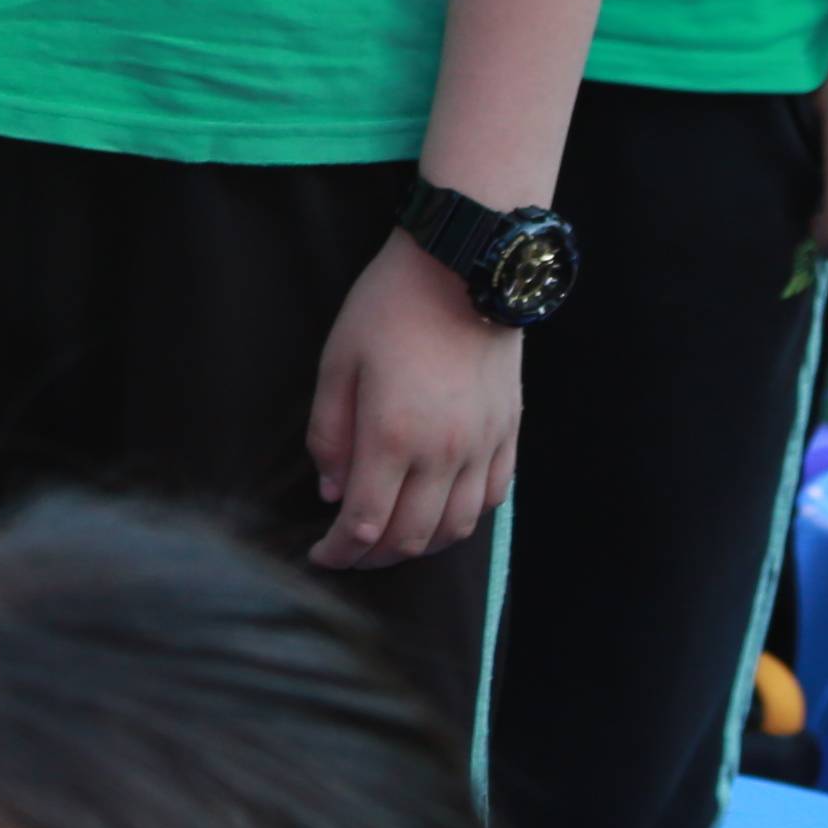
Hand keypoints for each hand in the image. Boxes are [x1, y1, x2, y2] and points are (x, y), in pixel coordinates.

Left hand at [304, 235, 516, 567]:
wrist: (464, 268)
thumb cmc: (390, 307)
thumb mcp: (338, 361)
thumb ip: (330, 434)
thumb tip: (332, 492)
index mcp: (393, 437)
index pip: (364, 523)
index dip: (339, 552)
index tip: (319, 557)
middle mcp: (444, 454)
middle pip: (410, 537)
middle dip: (373, 558)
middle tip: (348, 555)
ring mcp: (483, 446)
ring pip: (456, 529)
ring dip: (420, 547)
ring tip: (390, 542)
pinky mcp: (508, 434)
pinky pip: (492, 500)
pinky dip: (463, 520)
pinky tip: (440, 514)